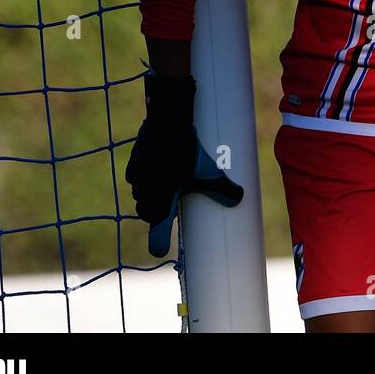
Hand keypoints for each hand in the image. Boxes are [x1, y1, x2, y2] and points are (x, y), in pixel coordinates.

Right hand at [125, 71, 243, 257]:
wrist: (168, 122)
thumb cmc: (188, 151)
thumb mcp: (209, 172)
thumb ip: (223, 188)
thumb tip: (240, 198)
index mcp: (162, 199)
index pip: (156, 228)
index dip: (158, 241)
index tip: (159, 251)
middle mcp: (145, 191)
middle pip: (146, 212)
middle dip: (155, 214)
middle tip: (168, 210)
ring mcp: (137, 176)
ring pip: (139, 194)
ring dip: (148, 196)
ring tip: (163, 190)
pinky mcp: (133, 161)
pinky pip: (135, 178)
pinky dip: (142, 180)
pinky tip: (153, 174)